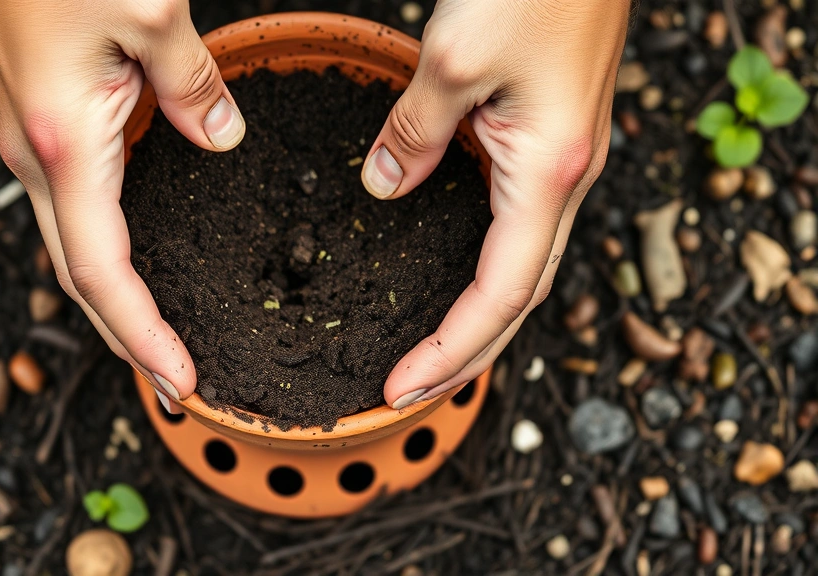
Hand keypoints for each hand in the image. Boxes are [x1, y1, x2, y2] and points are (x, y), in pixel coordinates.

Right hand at [0, 0, 245, 409]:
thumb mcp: (150, 12)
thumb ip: (193, 84)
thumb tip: (219, 136)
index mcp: (64, 144)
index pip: (103, 272)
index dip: (142, 335)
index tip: (183, 379)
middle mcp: (39, 157)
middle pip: (81, 277)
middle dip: (129, 338)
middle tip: (179, 383)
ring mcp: (34, 143)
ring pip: (75, 247)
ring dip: (117, 302)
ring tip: (163, 340)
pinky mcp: (42, 124)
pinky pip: (76, 210)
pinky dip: (109, 253)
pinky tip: (140, 263)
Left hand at [363, 0, 629, 408]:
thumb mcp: (453, 62)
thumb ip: (414, 133)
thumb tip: (383, 185)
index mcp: (548, 174)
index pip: (500, 294)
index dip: (450, 350)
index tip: (399, 385)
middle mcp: (566, 182)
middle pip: (519, 296)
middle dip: (463, 351)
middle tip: (406, 387)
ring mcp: (563, 165)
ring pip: (522, 266)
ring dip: (476, 317)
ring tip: (427, 353)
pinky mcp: (550, 143)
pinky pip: (516, 225)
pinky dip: (482, 266)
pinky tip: (449, 275)